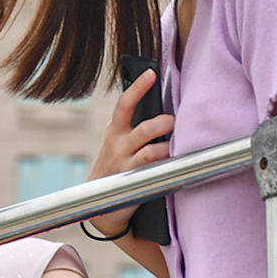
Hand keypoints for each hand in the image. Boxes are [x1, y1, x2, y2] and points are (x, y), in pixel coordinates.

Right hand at [85, 69, 174, 238]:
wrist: (97, 204)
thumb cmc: (115, 167)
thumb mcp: (116, 143)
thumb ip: (132, 127)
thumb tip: (165, 111)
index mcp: (114, 131)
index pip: (125, 103)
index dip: (138, 87)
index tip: (151, 73)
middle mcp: (118, 145)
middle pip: (144, 128)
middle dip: (164, 123)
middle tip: (176, 122)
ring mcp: (126, 164)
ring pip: (151, 150)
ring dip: (168, 145)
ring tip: (179, 142)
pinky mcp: (133, 182)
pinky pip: (153, 170)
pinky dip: (167, 163)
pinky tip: (177, 161)